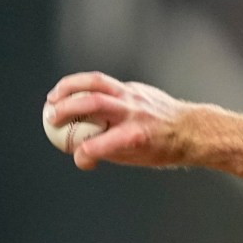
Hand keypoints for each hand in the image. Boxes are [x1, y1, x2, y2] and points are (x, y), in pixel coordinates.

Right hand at [44, 71, 191, 169]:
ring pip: (96, 82)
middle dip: (65, 109)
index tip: (80, 159)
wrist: (193, 130)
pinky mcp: (135, 88)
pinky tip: (75, 95)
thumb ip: (109, 151)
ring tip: (53, 98)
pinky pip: (106, 84)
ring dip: (69, 87)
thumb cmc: (164, 148)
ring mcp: (135, 96)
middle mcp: (134, 112)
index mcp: (135, 137)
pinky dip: (86, 88)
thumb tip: (80, 149)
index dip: (82, 155)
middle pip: (92, 103)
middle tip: (50, 118)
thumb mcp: (138, 158)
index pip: (97, 145)